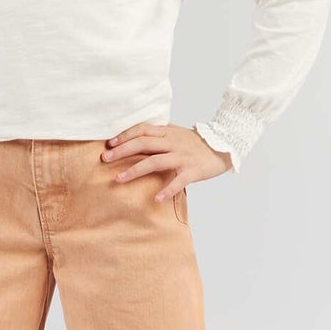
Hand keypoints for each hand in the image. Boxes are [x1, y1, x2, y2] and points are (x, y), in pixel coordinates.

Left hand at [101, 122, 231, 200]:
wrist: (225, 146)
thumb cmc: (196, 143)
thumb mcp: (176, 134)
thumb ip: (158, 136)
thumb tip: (134, 139)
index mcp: (167, 133)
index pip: (142, 130)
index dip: (125, 135)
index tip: (109, 144)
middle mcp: (173, 143)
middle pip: (143, 144)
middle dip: (122, 151)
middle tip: (105, 159)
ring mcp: (182, 157)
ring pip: (155, 161)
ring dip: (135, 170)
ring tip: (119, 179)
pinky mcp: (193, 171)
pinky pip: (178, 181)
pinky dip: (167, 190)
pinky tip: (156, 199)